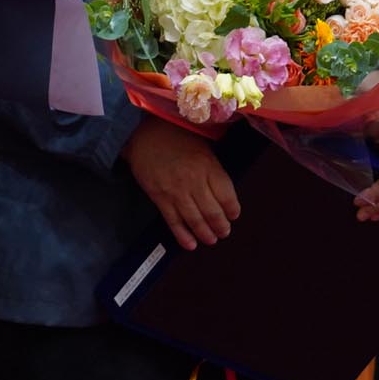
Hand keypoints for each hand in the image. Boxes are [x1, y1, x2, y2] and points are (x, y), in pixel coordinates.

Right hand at [126, 119, 238, 249]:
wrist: (144, 135)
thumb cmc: (176, 137)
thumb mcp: (203, 147)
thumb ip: (213, 169)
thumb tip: (223, 193)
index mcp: (208, 166)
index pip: (227, 195)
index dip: (233, 210)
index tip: (234, 215)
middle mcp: (194, 181)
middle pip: (213, 212)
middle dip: (221, 226)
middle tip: (224, 232)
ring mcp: (176, 192)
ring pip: (195, 220)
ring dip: (205, 234)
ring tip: (211, 239)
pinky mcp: (159, 198)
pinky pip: (173, 221)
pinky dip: (182, 235)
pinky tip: (190, 244)